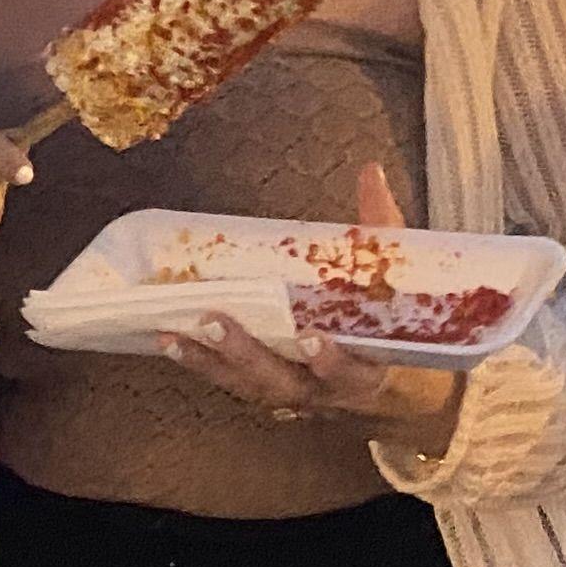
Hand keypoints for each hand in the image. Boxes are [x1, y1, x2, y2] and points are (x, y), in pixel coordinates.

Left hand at [154, 159, 470, 456]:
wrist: (395, 386)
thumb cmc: (388, 324)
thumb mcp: (392, 282)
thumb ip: (382, 231)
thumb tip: (372, 171)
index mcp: (366, 369)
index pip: (351, 372)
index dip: (332, 361)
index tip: (311, 338)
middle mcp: (325, 391)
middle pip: (283, 382)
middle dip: (247, 355)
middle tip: (214, 323)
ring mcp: (294, 396)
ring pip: (249, 385)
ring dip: (210, 362)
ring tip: (172, 335)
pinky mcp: (268, 392)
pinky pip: (232, 382)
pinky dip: (202, 364)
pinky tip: (170, 341)